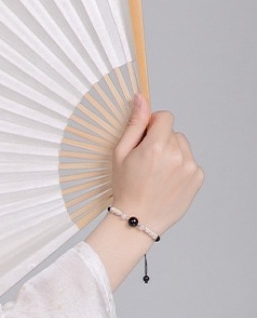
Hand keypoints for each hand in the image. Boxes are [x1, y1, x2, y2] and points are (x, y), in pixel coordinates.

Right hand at [110, 93, 203, 235]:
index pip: (165, 117)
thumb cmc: (125, 188)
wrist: (137, 219)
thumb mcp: (120, 155)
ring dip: (172, 154)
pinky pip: (190, 162)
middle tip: (147, 162)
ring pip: (183, 146)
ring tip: (157, 173)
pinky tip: (166, 181)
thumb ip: (134, 125)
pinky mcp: (197, 177)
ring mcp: (190, 166)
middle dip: (161, 141)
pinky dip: (180, 168)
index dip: (153, 125)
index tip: (144, 139)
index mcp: (155, 147)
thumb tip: (141, 99)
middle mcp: (177, 154)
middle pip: (173, 132)